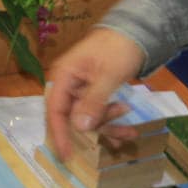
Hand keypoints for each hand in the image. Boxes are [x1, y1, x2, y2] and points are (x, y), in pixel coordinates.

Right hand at [44, 28, 146, 159]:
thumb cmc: (116, 49)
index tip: (67, 155)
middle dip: (98, 129)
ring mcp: (80, 88)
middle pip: (74, 116)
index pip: (55, 109)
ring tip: (131, 129)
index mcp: (63, 76)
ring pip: (88, 117)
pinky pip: (97, 112)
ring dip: (109, 125)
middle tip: (124, 136)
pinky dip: (111, 119)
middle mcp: (68, 84)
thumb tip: (80, 127)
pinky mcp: (92, 91)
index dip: (59, 133)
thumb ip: (93, 102)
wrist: (133, 32)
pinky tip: (127, 123)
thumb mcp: (107, 76)